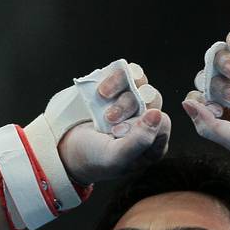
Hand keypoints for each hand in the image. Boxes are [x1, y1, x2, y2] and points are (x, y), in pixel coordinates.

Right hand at [58, 63, 170, 185]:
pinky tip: (101, 91)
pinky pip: (127, 72)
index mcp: (152, 143)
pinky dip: (115, 77)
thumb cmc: (94, 158)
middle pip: (153, 99)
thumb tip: (158, 114)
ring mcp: (133, 103)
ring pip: (140, 83)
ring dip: (120, 89)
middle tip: (109, 118)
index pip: (162, 123)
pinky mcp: (119, 88)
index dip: (142, 123)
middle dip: (128, 105)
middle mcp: (146, 122)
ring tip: (102, 99)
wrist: (66, 147)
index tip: (119, 131)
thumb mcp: (115, 157)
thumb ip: (139, 141)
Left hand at [181, 31, 229, 154]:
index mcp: (220, 108)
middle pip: (205, 76)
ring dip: (224, 64)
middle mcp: (227, 87)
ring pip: (217, 57)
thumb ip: (206, 126)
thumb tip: (186, 103)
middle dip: (218, 86)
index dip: (203, 101)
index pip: (197, 96)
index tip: (221, 111)